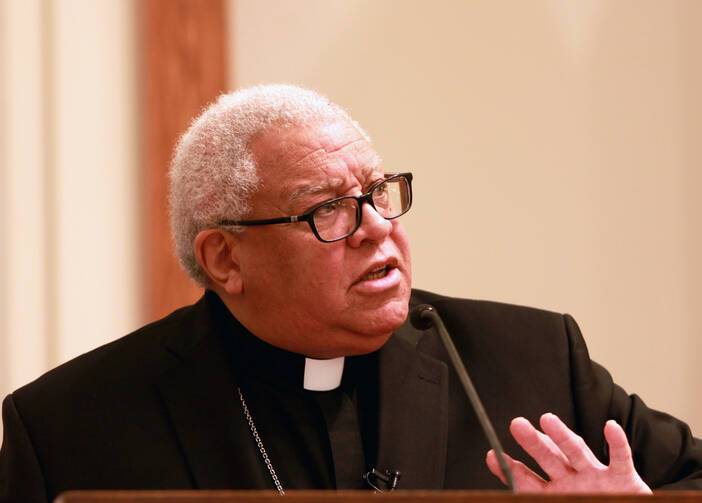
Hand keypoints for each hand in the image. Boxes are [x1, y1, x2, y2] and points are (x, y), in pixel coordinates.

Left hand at [485, 412, 651, 493]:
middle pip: (549, 458)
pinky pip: (620, 458)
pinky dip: (617, 443)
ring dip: (563, 436)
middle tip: (516, 425)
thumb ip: (537, 495)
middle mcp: (574, 480)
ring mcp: (597, 477)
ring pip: (577, 452)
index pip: (528, 479)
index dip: (511, 468)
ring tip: (547, 420)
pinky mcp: (624, 479)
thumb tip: (514, 492)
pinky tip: (610, 427)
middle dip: (532, 442)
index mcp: (556, 492)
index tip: (492, 456)